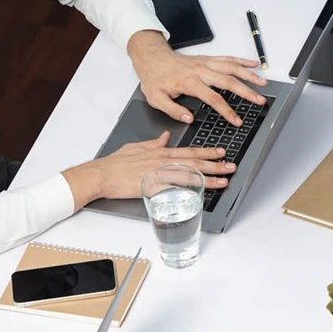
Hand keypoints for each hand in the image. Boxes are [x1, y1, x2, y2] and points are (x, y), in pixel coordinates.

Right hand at [63, 131, 235, 207]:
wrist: (101, 174)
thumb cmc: (116, 162)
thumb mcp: (137, 146)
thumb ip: (154, 142)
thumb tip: (165, 137)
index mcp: (161, 152)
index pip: (190, 151)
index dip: (208, 152)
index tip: (221, 152)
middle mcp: (163, 161)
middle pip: (195, 162)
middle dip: (216, 164)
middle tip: (231, 166)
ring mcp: (159, 174)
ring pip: (189, 175)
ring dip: (208, 178)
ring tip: (224, 180)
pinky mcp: (152, 187)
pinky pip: (174, 189)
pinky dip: (188, 190)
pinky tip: (200, 193)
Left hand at [126, 31, 267, 126]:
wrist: (154, 58)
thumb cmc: (155, 78)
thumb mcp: (156, 99)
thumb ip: (173, 110)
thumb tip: (189, 119)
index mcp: (190, 83)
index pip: (213, 99)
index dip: (227, 111)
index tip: (236, 120)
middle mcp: (201, 71)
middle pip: (229, 81)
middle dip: (247, 92)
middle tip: (259, 100)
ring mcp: (207, 63)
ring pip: (232, 67)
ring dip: (249, 75)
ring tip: (262, 83)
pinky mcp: (208, 58)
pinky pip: (228, 58)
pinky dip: (242, 60)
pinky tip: (253, 64)